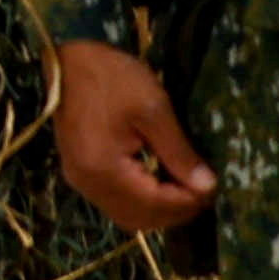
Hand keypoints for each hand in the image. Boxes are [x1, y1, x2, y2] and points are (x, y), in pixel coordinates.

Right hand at [53, 39, 220, 236]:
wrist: (64, 60)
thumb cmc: (110, 78)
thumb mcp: (153, 109)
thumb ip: (179, 152)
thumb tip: (206, 186)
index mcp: (104, 169)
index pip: (155, 205)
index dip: (189, 201)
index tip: (214, 186)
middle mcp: (87, 183)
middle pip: (139, 219)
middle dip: (175, 211)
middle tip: (203, 190)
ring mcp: (80, 179)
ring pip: (126, 215)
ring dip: (158, 209)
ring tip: (184, 187)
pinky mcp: (79, 171)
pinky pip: (114, 202)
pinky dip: (140, 200)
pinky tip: (158, 180)